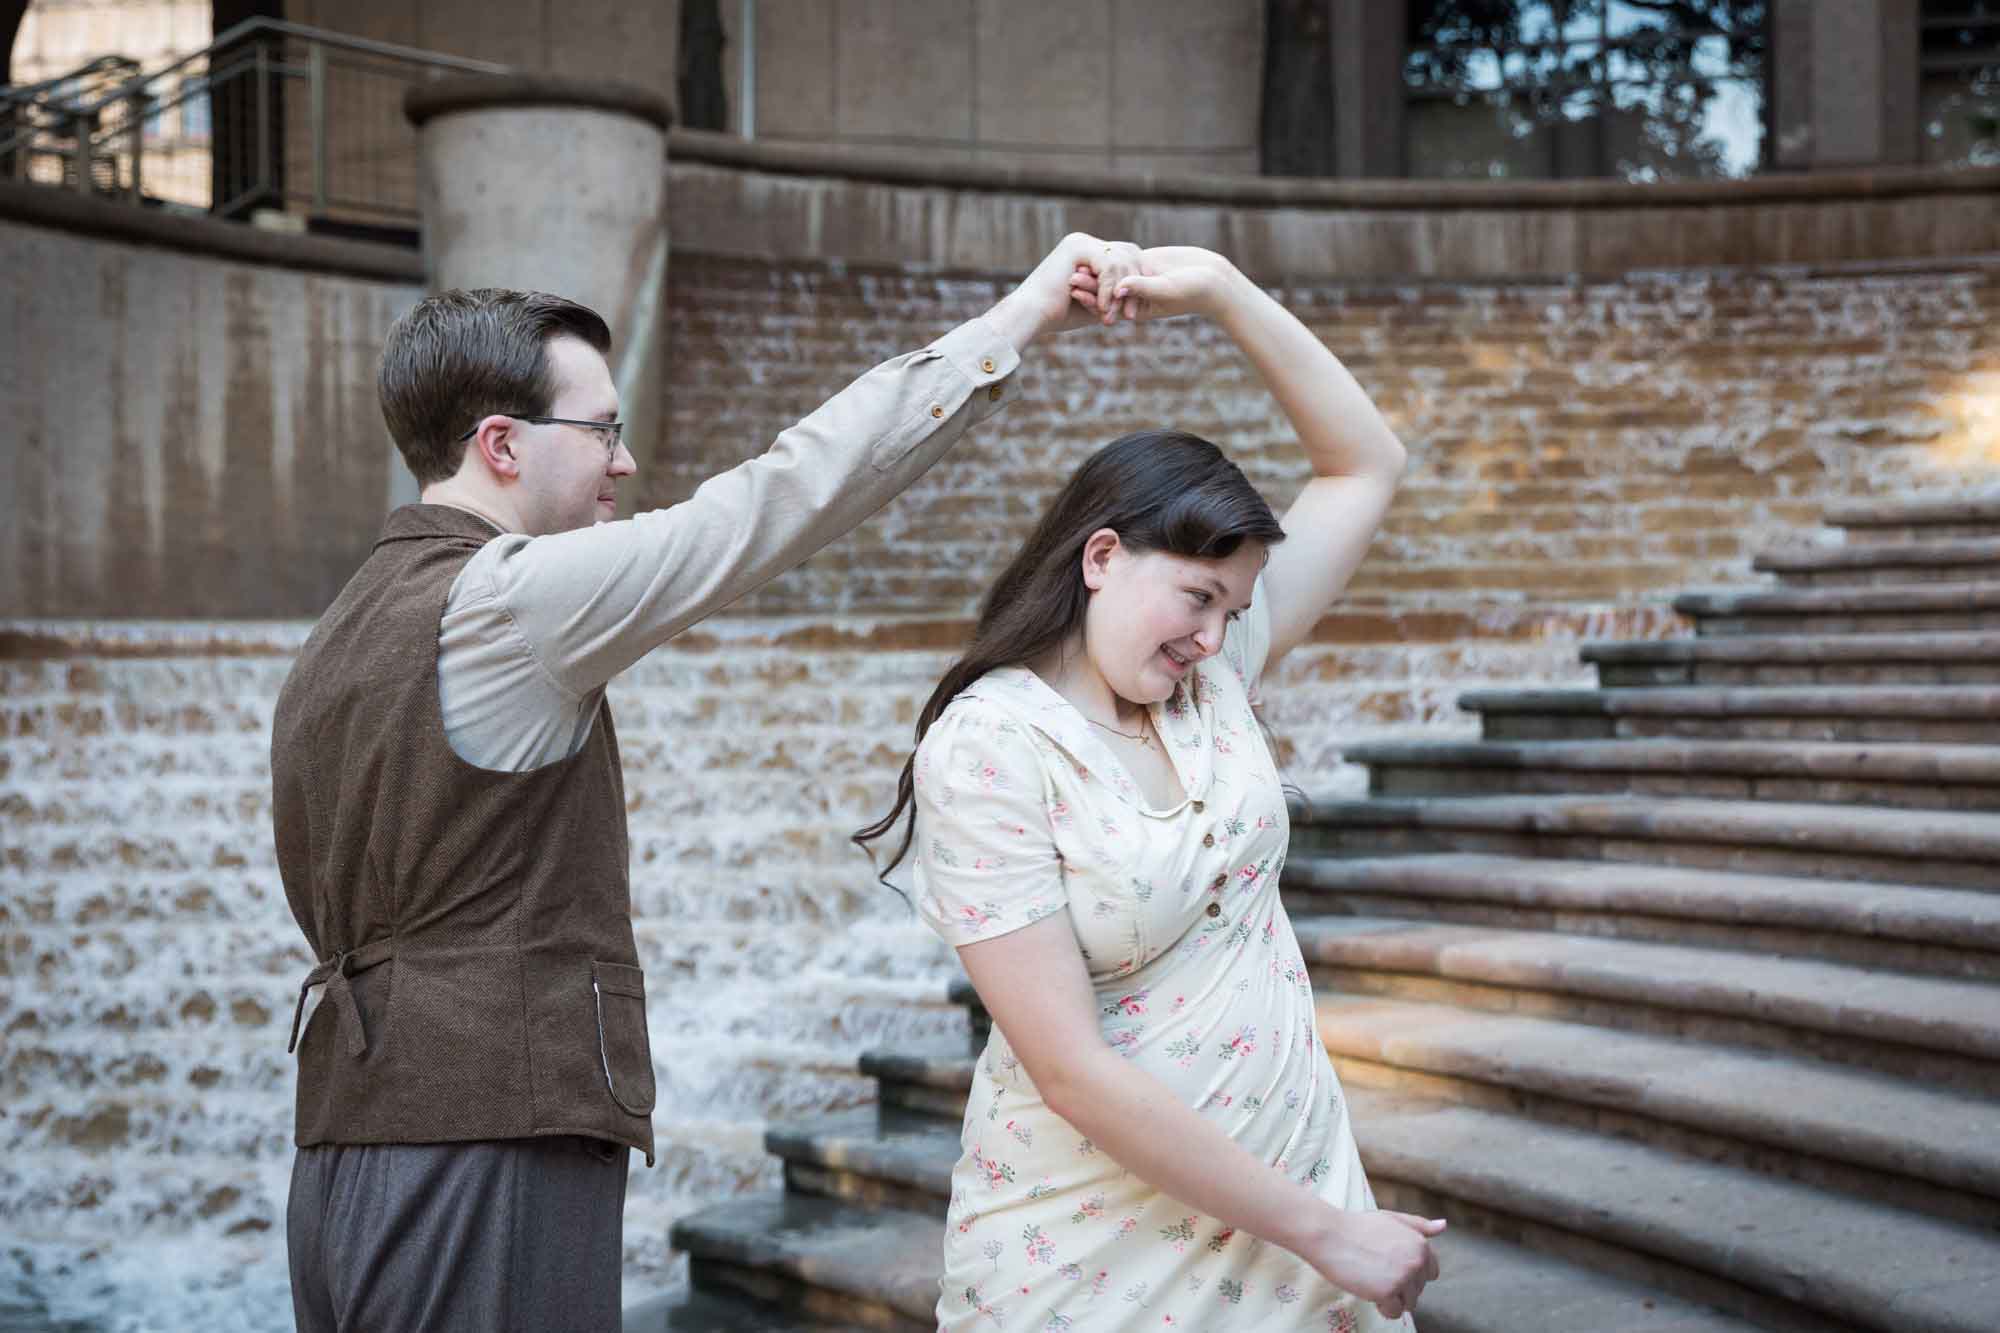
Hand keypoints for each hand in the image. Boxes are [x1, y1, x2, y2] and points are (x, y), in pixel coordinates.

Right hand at [986, 233, 1145, 347]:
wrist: (1029, 315)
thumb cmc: (1057, 315)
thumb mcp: (1095, 303)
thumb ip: (1115, 294)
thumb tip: (1139, 294)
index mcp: (1088, 251)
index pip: (1125, 256)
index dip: (1136, 280)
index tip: (1136, 308)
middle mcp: (1085, 241)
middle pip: (1128, 252)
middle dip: (1134, 283)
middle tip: (1131, 316)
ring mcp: (1081, 241)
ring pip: (1120, 260)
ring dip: (1121, 292)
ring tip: (1114, 317)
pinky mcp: (1077, 248)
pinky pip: (1107, 266)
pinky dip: (1107, 290)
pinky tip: (1102, 310)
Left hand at [1077, 244, 1242, 322]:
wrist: (1213, 279)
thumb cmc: (1194, 291)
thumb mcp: (1166, 290)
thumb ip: (1142, 288)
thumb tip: (1119, 288)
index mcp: (1138, 310)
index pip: (1110, 306)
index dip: (1093, 299)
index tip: (1077, 292)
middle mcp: (1136, 296)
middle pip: (1108, 290)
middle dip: (1090, 284)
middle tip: (1069, 278)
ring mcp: (1139, 278)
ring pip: (1114, 274)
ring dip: (1098, 269)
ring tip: (1077, 263)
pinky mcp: (1145, 262)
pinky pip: (1125, 259)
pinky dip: (1111, 256)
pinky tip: (1095, 250)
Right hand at [1300, 1209, 1444, 1320]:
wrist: (1330, 1235)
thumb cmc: (1358, 1226)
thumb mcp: (1392, 1219)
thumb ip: (1419, 1225)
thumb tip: (1443, 1225)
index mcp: (1421, 1244)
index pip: (1431, 1272)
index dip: (1411, 1272)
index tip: (1391, 1265)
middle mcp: (1417, 1261)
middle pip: (1418, 1290)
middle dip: (1400, 1285)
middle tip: (1375, 1268)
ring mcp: (1403, 1277)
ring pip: (1408, 1303)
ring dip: (1391, 1297)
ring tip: (1371, 1278)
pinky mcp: (1388, 1291)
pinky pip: (1394, 1312)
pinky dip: (1382, 1306)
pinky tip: (1368, 1288)